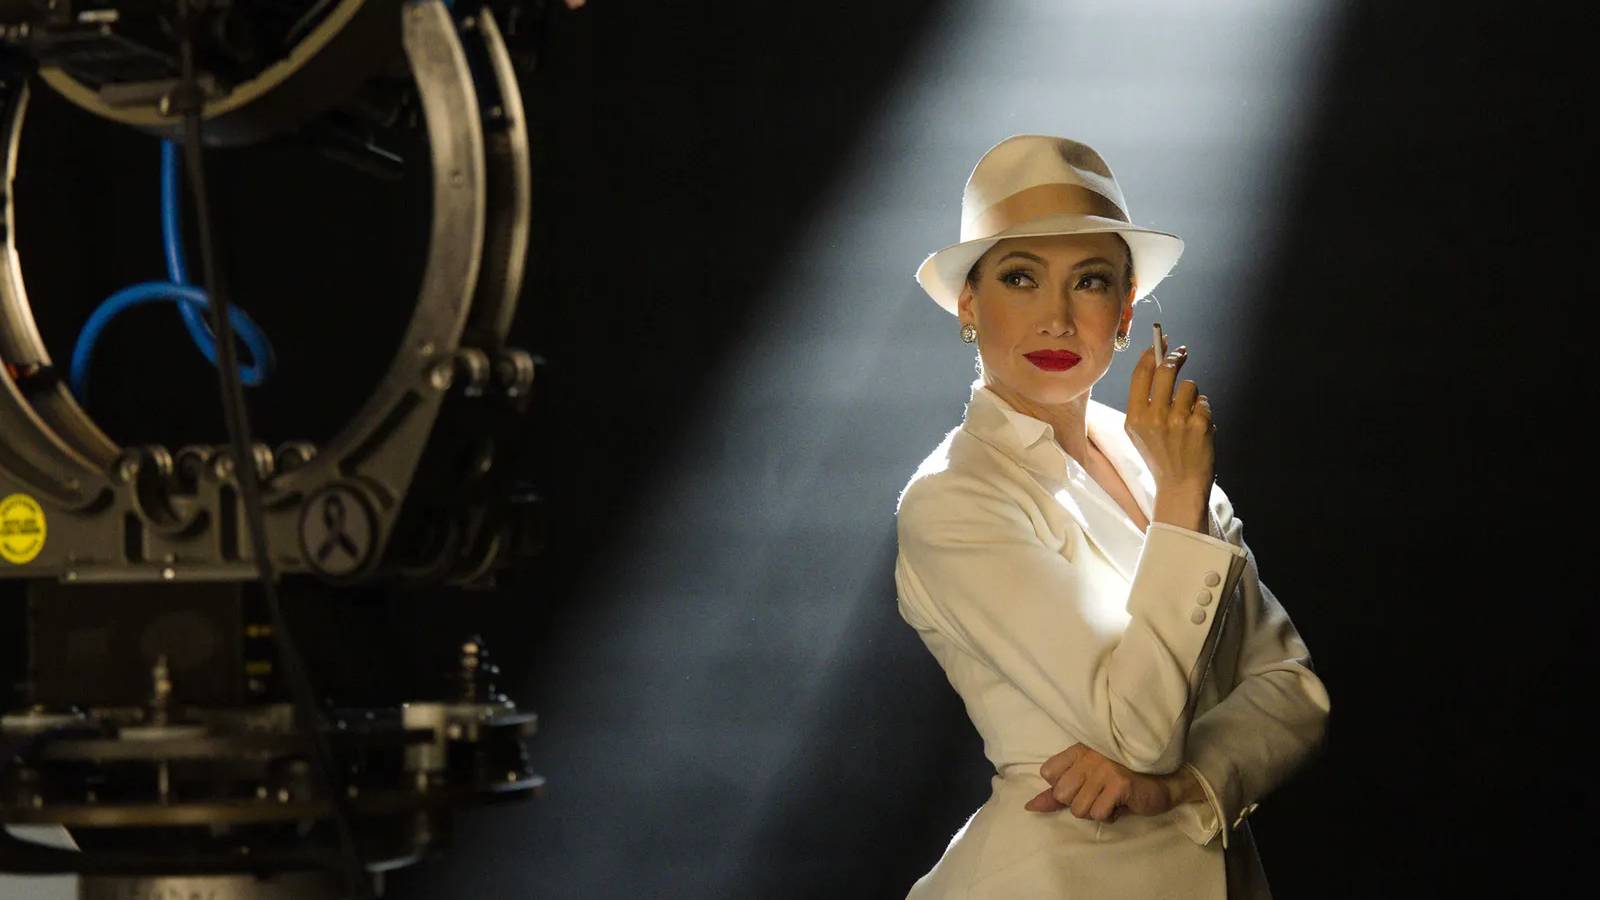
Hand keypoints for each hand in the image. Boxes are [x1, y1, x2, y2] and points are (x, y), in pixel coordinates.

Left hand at [1023, 742, 1179, 821]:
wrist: (1162, 782)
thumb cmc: (1121, 783)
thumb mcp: (1086, 784)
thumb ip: (1056, 794)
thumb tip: (1029, 807)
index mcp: (1078, 750)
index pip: (1048, 772)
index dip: (1063, 787)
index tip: (1083, 785)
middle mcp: (1088, 756)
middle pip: (1062, 794)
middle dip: (1079, 802)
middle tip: (1099, 794)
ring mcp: (1104, 769)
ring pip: (1079, 809)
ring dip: (1096, 811)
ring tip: (1111, 799)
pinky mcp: (1119, 784)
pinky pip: (1099, 814)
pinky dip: (1110, 816)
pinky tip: (1121, 804)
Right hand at [1125, 337, 1214, 499]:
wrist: (1179, 486)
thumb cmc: (1160, 456)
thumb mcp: (1139, 432)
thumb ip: (1143, 401)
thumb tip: (1155, 362)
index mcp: (1134, 418)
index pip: (1141, 374)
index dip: (1152, 353)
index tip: (1161, 342)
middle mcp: (1154, 417)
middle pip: (1166, 371)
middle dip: (1175, 359)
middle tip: (1181, 353)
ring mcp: (1178, 421)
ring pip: (1189, 386)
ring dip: (1191, 395)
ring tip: (1188, 415)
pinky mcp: (1199, 425)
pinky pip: (1204, 402)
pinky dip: (1203, 411)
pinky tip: (1198, 428)